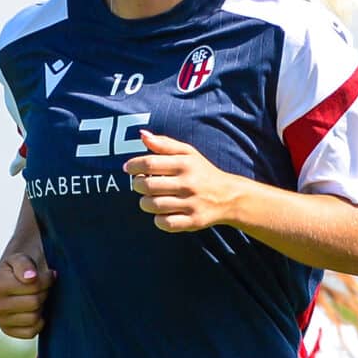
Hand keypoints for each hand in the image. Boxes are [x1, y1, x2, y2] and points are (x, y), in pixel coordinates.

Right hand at [0, 248, 54, 339]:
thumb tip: (30, 278)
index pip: (34, 286)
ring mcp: (1, 321)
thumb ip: (24, 264)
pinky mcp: (8, 331)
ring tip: (38, 297)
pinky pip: (30, 333)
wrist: (13, 278)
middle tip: (44, 287)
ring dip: (41, 307)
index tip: (48, 274)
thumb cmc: (21, 267)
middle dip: (44, 293)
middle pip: (35, 303)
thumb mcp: (21, 258)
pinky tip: (36, 311)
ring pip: (33, 319)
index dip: (47, 279)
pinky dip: (38, 323)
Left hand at [127, 131, 242, 232]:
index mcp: (185, 164)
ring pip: (153, 205)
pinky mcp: (193, 221)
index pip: (149, 163)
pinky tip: (162, 213)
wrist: (229, 196)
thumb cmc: (202, 172)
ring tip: (149, 198)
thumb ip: (164, 143)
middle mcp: (188, 183)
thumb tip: (142, 135)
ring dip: (145, 202)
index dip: (133, 166)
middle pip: (147, 186)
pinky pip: (165, 223)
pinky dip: (158, 219)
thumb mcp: (188, 153)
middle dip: (137, 185)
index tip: (128, 168)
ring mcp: (191, 203)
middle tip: (140, 184)